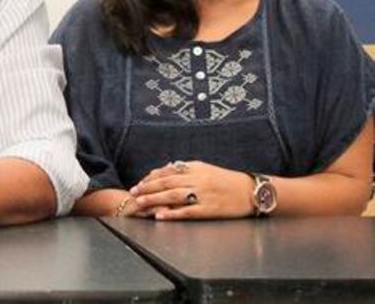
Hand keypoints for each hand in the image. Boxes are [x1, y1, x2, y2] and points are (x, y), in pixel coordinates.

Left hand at [130, 160, 252, 219]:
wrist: (251, 191)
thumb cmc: (227, 180)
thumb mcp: (206, 168)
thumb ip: (185, 168)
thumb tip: (165, 169)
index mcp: (196, 168)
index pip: (167, 172)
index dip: (151, 178)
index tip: (138, 183)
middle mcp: (198, 179)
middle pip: (167, 183)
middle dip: (147, 188)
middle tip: (133, 194)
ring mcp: (204, 194)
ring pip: (173, 196)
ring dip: (154, 200)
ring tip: (140, 203)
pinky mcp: (210, 209)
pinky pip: (188, 211)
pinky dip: (173, 214)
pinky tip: (160, 216)